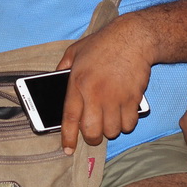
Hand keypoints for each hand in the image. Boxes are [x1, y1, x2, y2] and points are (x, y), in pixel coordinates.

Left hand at [56, 16, 154, 153]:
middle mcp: (96, 93)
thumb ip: (62, 68)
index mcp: (78, 82)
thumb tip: (53, 81)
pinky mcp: (133, 99)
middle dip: (92, 138)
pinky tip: (123, 114)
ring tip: (110, 119)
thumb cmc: (104, 43)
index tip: (68, 149)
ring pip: (112, 131)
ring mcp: (116, 97)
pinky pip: (129, 124)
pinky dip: (126, 124)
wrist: (133, 37)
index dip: (68, 137)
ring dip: (110, 129)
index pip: (70, 118)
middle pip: (92, 131)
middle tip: (94, 133)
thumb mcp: (75, 50)